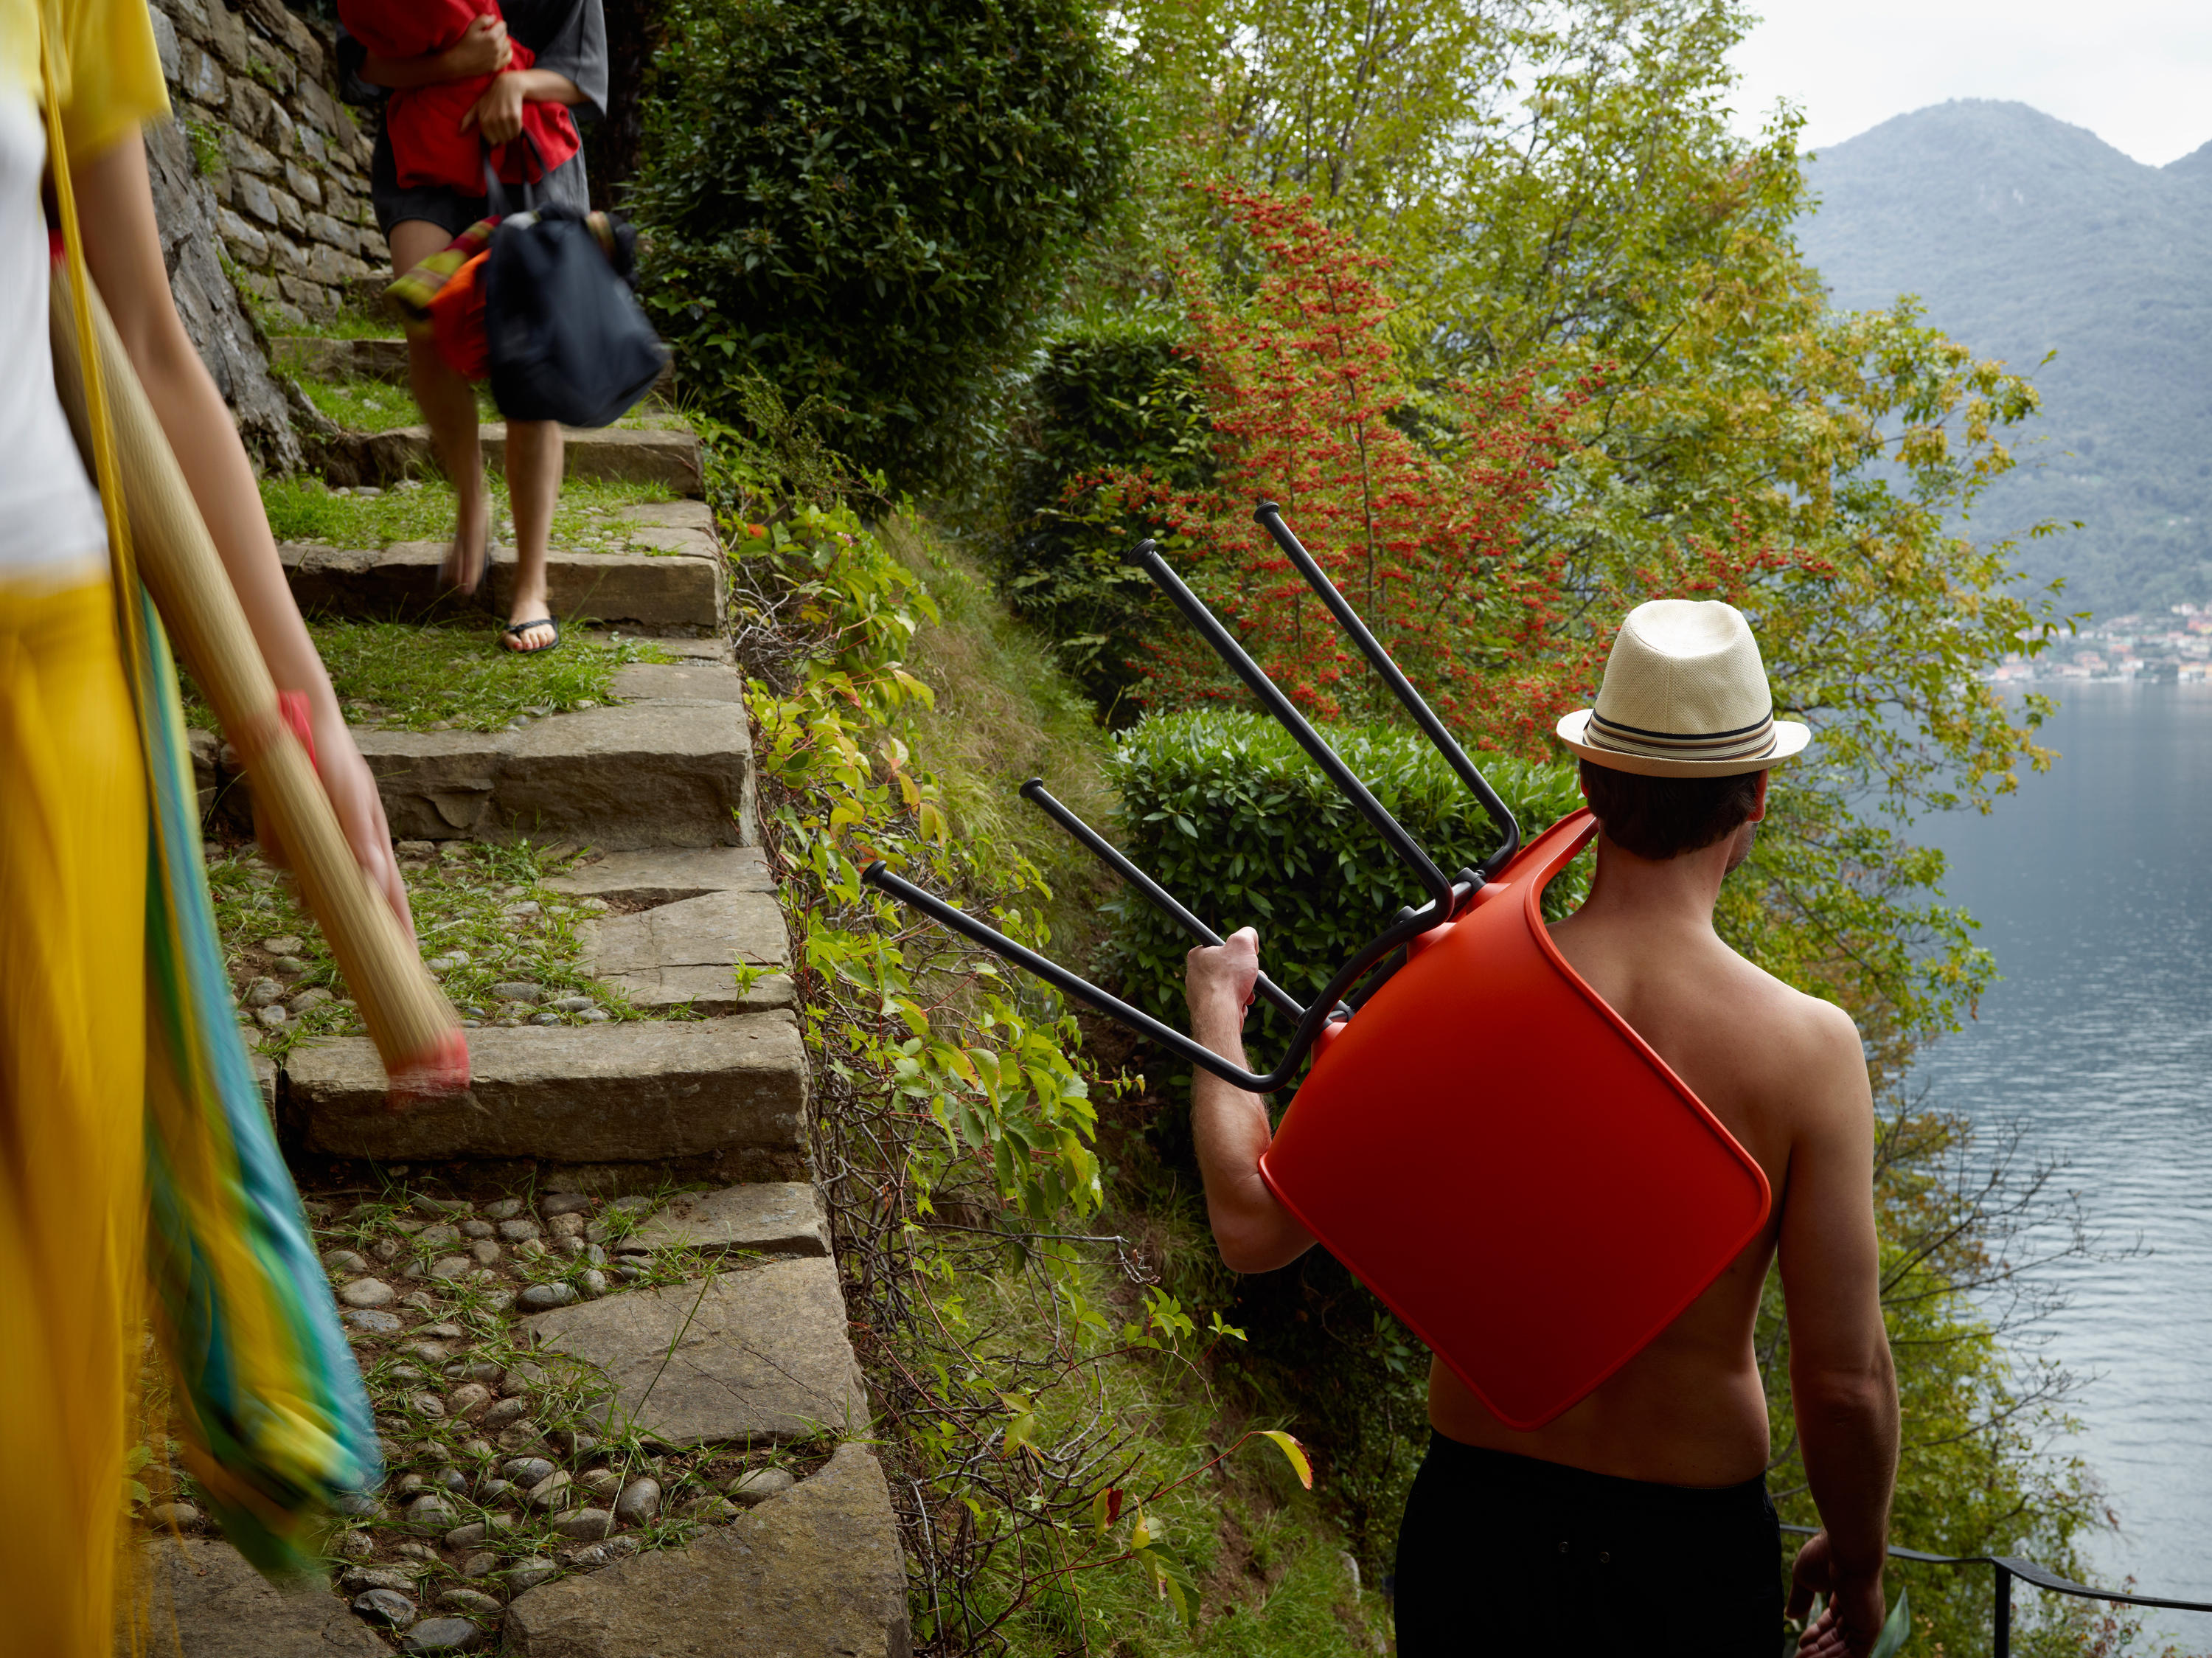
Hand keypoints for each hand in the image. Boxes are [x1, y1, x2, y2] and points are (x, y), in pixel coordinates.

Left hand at [253, 698, 415, 945]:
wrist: (291, 726)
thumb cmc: (334, 764)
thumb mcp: (352, 801)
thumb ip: (363, 843)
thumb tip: (375, 884)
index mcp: (372, 846)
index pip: (393, 900)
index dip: (401, 933)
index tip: (409, 966)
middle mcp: (345, 851)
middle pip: (344, 900)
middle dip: (339, 914)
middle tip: (345, 946)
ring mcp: (314, 844)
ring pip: (301, 878)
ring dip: (295, 863)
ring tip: (292, 821)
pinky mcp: (285, 833)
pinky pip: (275, 853)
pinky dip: (272, 838)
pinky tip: (273, 811)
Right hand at [440, 15, 510, 77]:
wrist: (459, 62)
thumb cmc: (464, 43)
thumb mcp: (471, 27)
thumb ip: (483, 19)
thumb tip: (494, 18)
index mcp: (492, 37)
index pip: (502, 25)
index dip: (496, 23)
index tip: (490, 26)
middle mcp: (498, 48)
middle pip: (505, 34)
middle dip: (499, 32)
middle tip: (489, 33)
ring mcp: (498, 58)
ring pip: (508, 45)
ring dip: (503, 41)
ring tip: (494, 41)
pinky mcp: (497, 66)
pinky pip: (508, 58)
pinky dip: (507, 52)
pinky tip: (502, 50)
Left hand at [461, 70, 528, 143]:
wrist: (508, 86)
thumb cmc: (491, 97)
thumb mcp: (477, 107)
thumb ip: (468, 120)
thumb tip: (459, 133)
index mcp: (483, 120)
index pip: (492, 141)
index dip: (495, 138)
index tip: (496, 131)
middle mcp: (492, 120)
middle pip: (501, 140)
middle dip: (503, 136)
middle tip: (503, 126)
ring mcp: (504, 118)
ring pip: (510, 137)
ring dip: (511, 133)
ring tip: (509, 123)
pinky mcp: (514, 116)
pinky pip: (517, 131)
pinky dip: (517, 128)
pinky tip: (514, 120)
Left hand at [1186, 927, 1260, 1018]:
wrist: (1220, 1013)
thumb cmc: (1228, 978)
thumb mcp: (1242, 943)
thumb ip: (1247, 934)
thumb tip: (1250, 938)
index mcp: (1198, 956)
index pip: (1221, 948)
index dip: (1238, 953)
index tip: (1246, 958)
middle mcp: (1194, 974)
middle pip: (1227, 970)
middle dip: (1244, 975)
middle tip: (1252, 978)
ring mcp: (1199, 994)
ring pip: (1228, 988)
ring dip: (1243, 990)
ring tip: (1247, 994)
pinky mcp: (1206, 1011)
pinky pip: (1226, 1004)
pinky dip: (1236, 1005)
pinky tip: (1240, 1006)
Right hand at [1786, 1530, 1886, 1656]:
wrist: (1846, 1550)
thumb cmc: (1824, 1555)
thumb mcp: (1805, 1578)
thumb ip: (1800, 1598)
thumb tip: (1790, 1615)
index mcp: (1846, 1595)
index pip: (1833, 1622)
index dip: (1816, 1633)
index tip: (1801, 1642)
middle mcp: (1858, 1609)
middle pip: (1838, 1637)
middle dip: (1818, 1649)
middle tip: (1799, 1657)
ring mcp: (1865, 1620)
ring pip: (1845, 1648)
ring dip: (1824, 1657)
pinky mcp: (1869, 1629)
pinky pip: (1855, 1654)